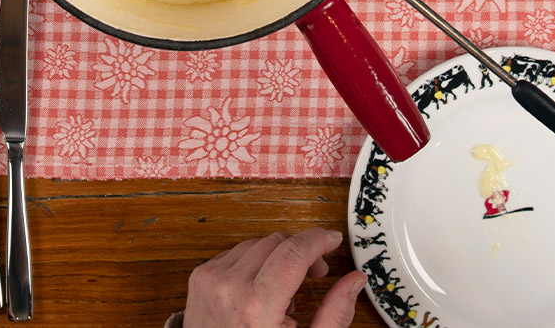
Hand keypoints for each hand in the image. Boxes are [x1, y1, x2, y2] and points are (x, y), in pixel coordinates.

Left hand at [184, 227, 363, 326]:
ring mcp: (211, 280)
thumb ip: (334, 315)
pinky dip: (255, 264)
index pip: (293, 252)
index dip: (318, 240)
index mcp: (256, 307)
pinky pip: (235, 252)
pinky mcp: (200, 277)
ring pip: (256, 244)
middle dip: (302, 252)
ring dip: (277, 258)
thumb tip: (354, 282)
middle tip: (317, 273)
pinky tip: (262, 289)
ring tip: (286, 292)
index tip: (332, 239)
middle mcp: (229, 287)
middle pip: (277, 243)